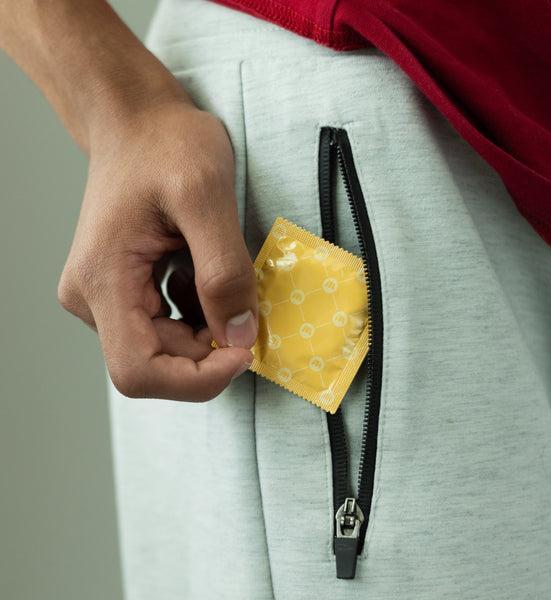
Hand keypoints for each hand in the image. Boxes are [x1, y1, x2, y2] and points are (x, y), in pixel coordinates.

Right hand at [58, 101, 256, 400]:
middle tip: (246, 314)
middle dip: (209, 353)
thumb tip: (237, 335)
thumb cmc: (165, 144)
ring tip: (225, 283)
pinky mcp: (121, 290)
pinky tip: (207, 278)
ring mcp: (105, 296)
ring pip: (163, 350)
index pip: (139, 371)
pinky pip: (164, 327)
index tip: (243, 352)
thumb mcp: (206, 196)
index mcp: (103, 280)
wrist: (138, 121)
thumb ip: (224, 271)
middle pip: (155, 365)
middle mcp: (92, 298)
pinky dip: (198, 317)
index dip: (196, 378)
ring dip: (206, 333)